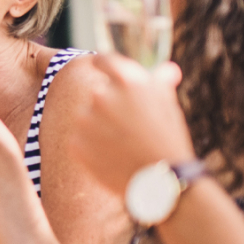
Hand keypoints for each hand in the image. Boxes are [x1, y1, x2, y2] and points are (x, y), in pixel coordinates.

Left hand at [68, 55, 192, 194]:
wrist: (161, 182)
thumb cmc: (168, 141)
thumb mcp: (168, 107)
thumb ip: (160, 84)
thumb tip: (167, 69)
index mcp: (126, 82)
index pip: (104, 61)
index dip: (102, 64)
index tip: (100, 66)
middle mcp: (101, 96)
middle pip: (98, 95)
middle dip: (109, 107)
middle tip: (129, 127)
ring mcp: (85, 120)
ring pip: (88, 117)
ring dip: (100, 127)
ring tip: (124, 145)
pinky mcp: (75, 142)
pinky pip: (81, 139)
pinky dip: (92, 146)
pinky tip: (112, 157)